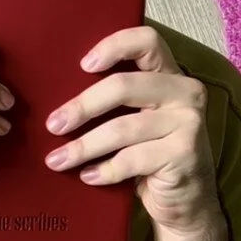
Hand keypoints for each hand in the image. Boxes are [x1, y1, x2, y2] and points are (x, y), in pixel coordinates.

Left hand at [44, 26, 218, 231]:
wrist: (187, 199)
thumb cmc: (150, 152)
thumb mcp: (137, 117)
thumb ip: (115, 99)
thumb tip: (54, 92)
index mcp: (170, 74)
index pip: (147, 41)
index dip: (114, 46)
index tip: (82, 65)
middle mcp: (185, 92)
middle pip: (123, 86)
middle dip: (81, 106)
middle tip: (52, 125)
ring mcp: (188, 123)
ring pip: (122, 129)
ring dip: (83, 147)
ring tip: (56, 160)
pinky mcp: (184, 154)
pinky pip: (131, 160)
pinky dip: (104, 170)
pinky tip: (87, 176)